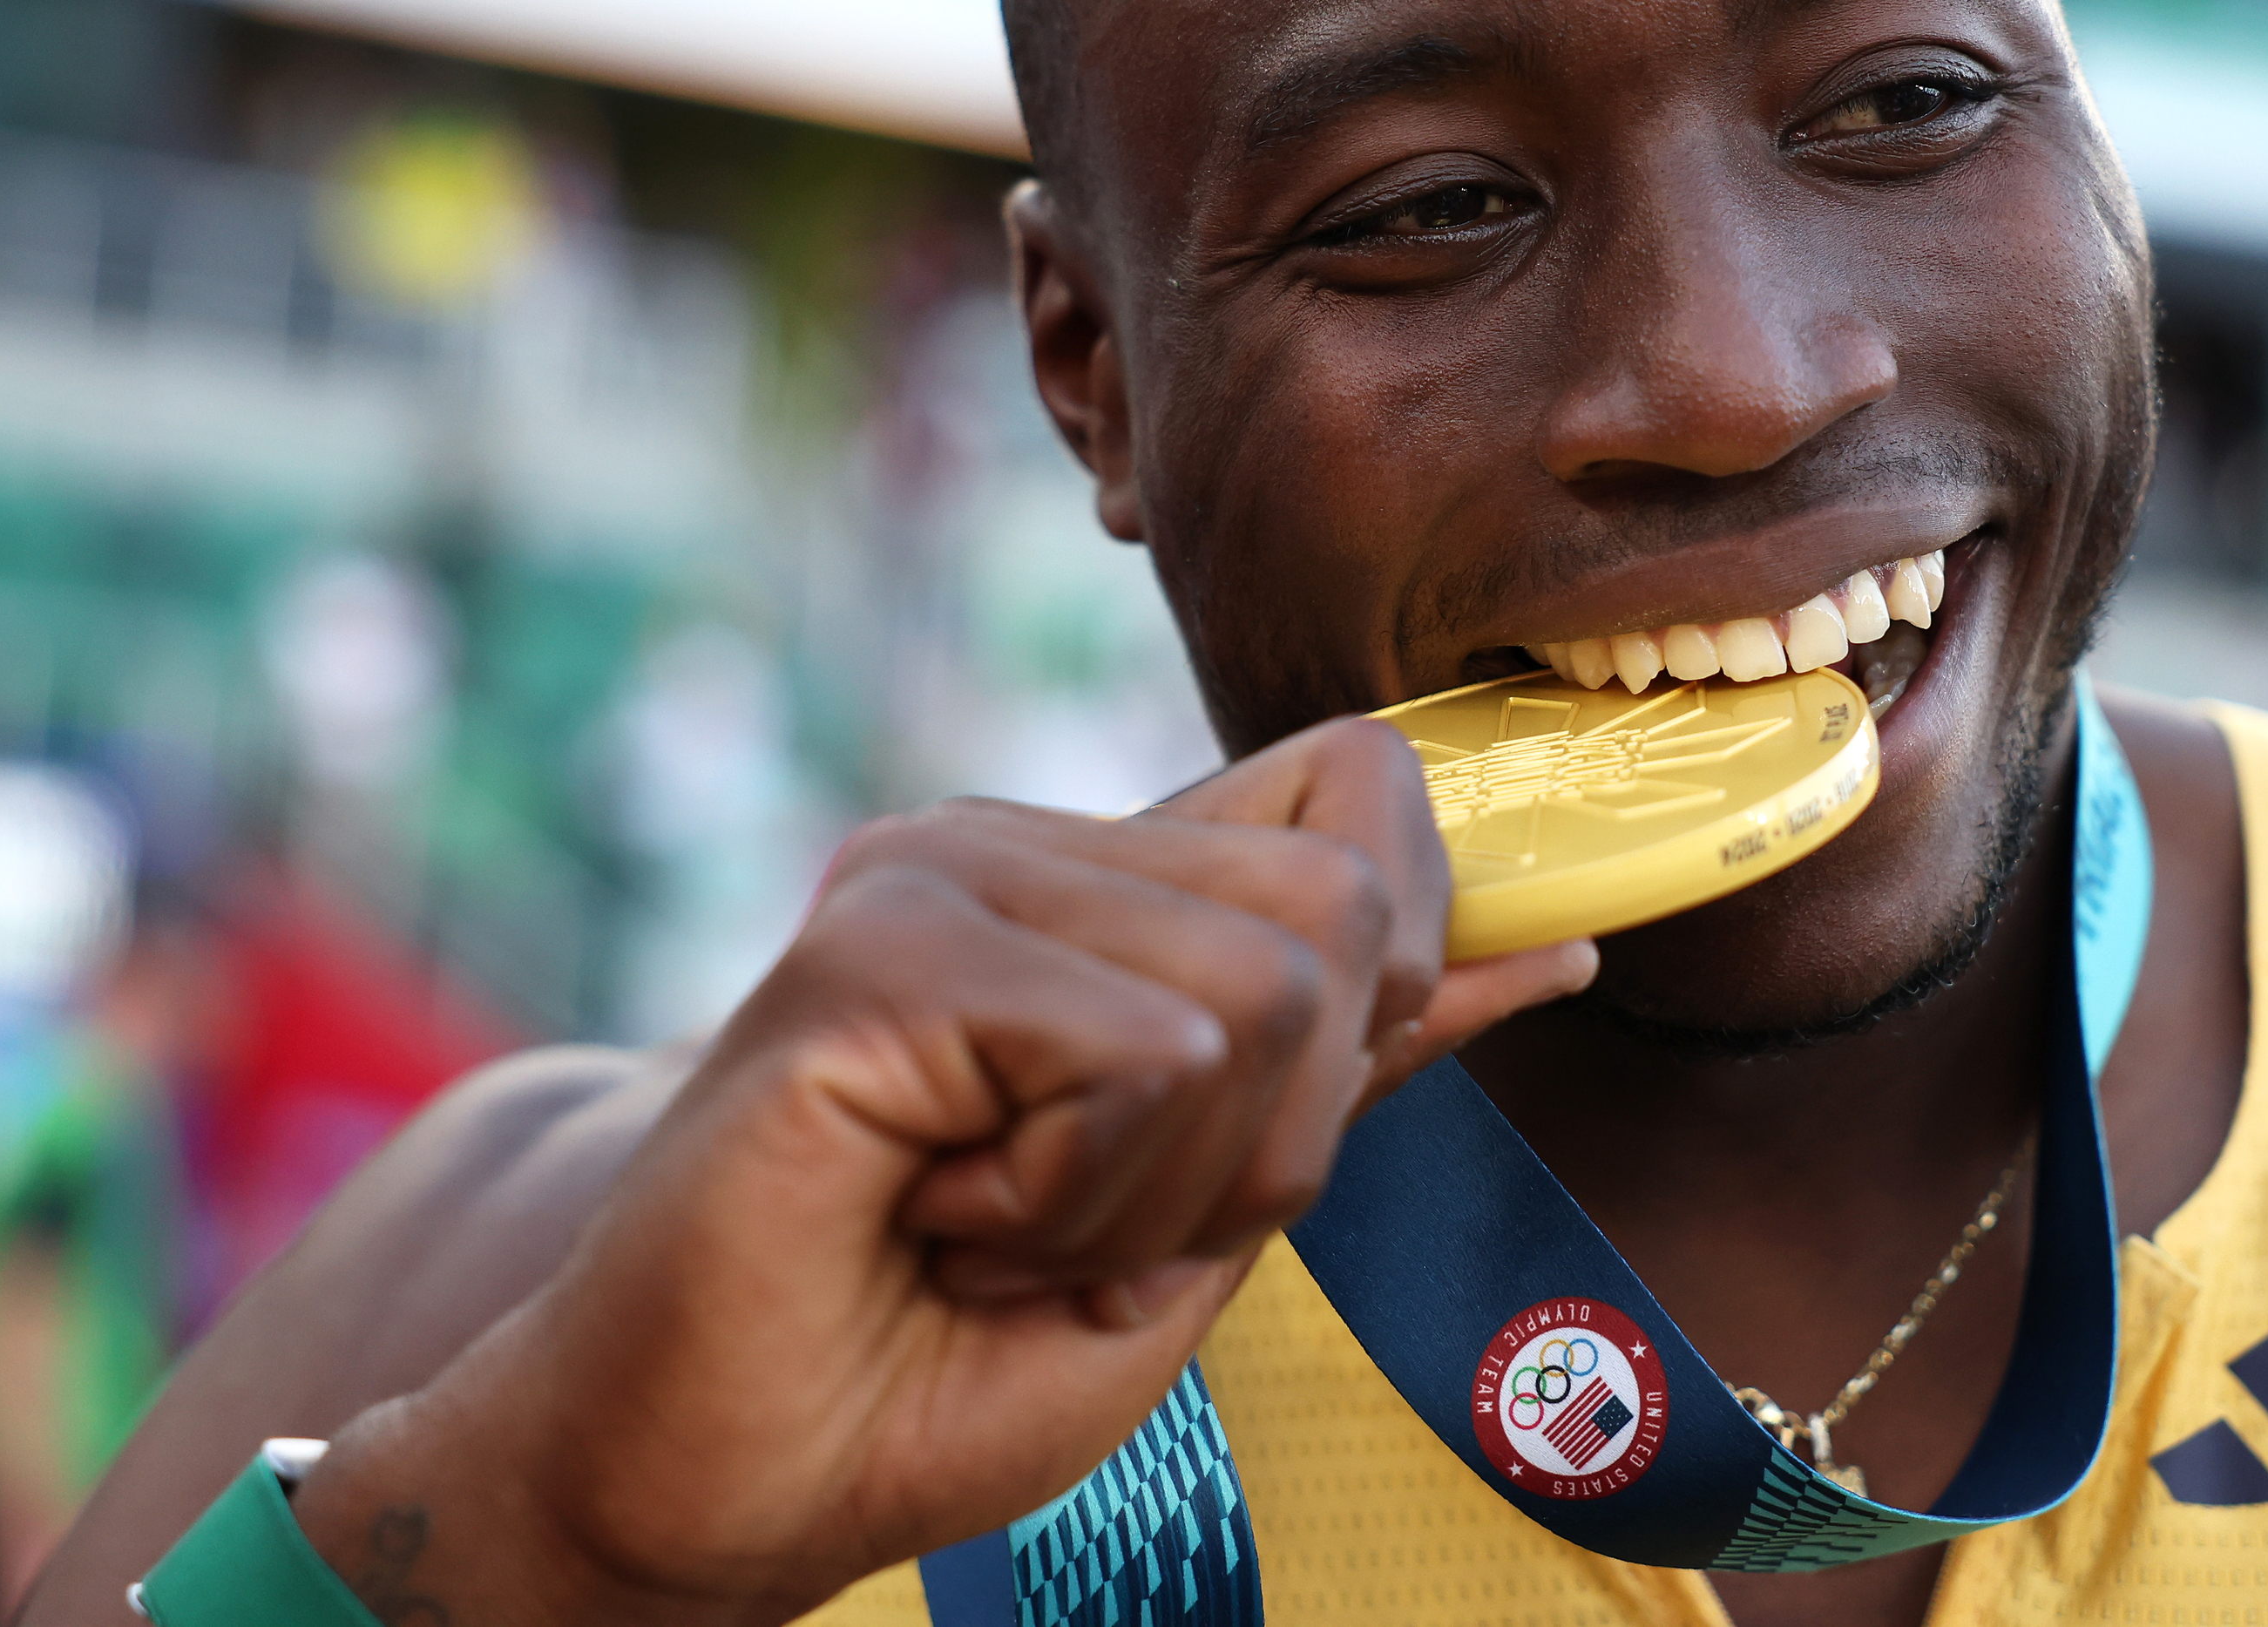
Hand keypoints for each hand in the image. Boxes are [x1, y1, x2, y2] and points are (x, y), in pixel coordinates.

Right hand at [286, 715, 1594, 1625]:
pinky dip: (1073, 1201)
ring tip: (994, 1231)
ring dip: (1158, 1193)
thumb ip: (1355, 1062)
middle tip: (1086, 1228)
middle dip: (1274, 1137)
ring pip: (1257, 994)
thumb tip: (1567, 941)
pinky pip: (1138, 1056)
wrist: (699, 1483)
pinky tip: (937, 1221)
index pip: (1360, 785)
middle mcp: (1022, 842)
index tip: (1287, 1118)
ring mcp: (937, 874)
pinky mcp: (873, 949)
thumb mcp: (1204, 1216)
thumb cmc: (928, 1367)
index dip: (1413, 947)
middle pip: (1344, 909)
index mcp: (1105, 885)